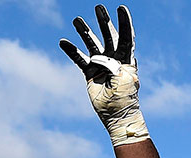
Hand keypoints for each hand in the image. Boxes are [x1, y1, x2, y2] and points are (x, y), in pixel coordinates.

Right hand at [60, 5, 148, 145]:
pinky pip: (79, 59)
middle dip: (103, 21)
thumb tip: (97, 57)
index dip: (124, 22)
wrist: (116, 115)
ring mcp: (101, 65)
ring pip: (92, 44)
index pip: (126, 36)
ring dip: (85, 31)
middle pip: (108, 35)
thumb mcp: (123, 77)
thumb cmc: (124, 97)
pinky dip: (71, 50)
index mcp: (127, 59)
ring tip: (76, 20)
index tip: (121, 8)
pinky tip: (63, 42)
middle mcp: (114, 59)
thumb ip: (112, 64)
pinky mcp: (89, 73)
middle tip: (98, 7)